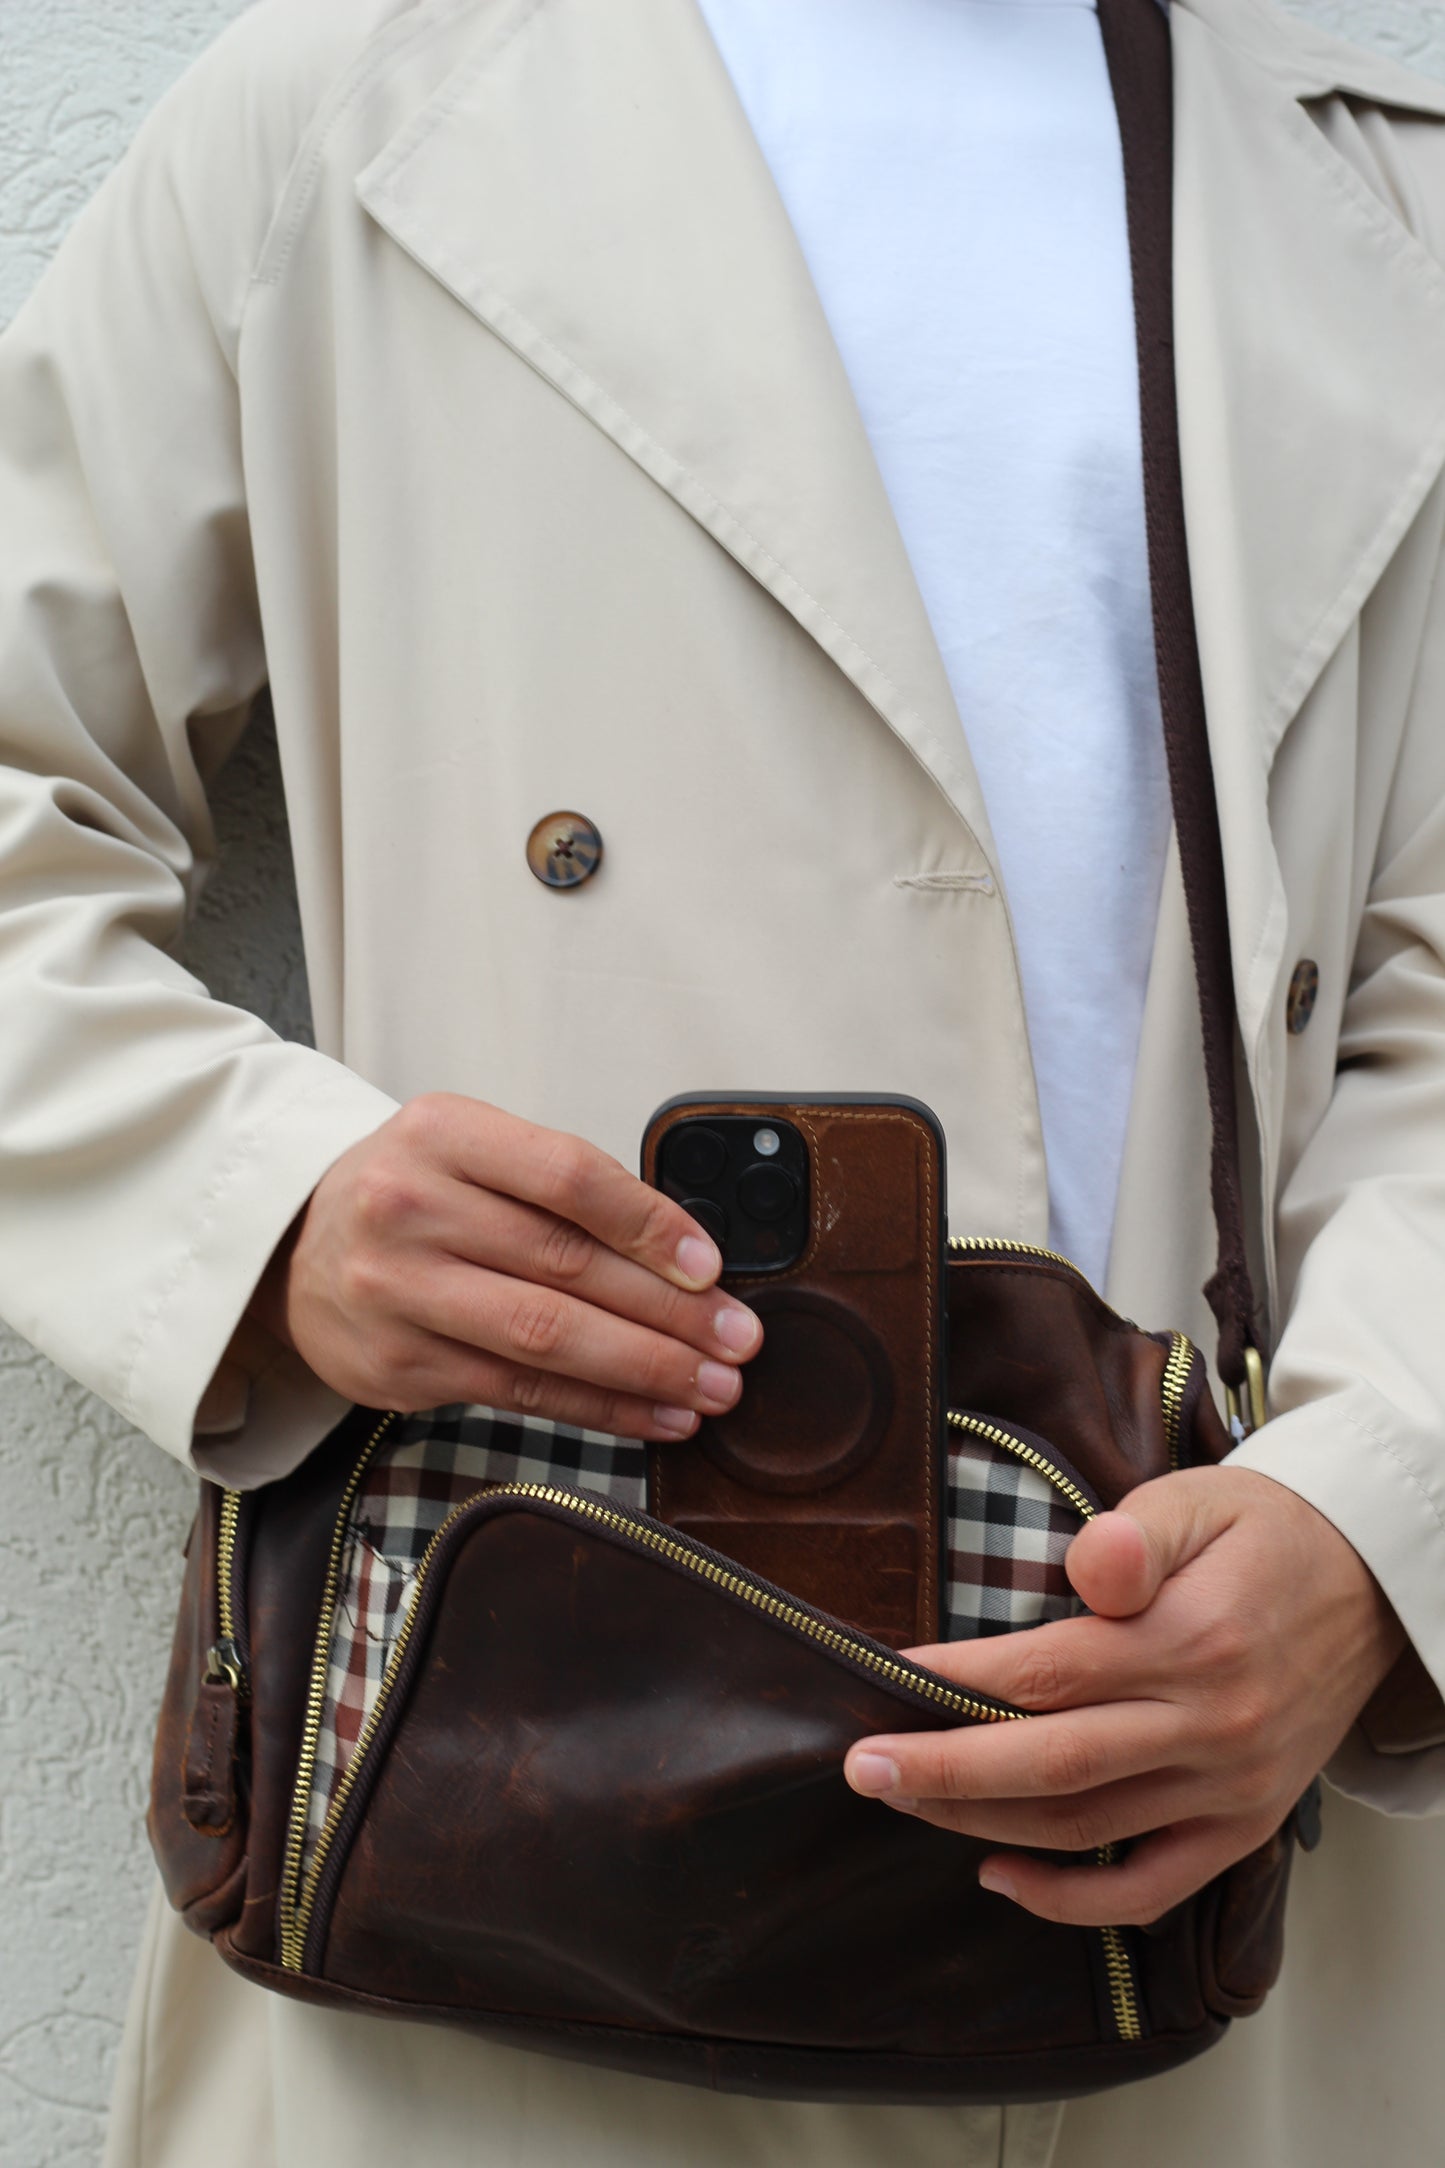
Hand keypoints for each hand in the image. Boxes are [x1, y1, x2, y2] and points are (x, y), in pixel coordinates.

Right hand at [248, 1094, 760, 1439]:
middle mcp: (408, 1208)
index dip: (649, 1224)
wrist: (294, 1249)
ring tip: (714, 1386)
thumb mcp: (469, 1150)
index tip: (710, 1267)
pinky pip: (520, 1391)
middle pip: (565, 1265)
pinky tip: (657, 1414)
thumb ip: (558, 1185)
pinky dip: (601, 1407)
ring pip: (546, 1337)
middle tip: (739, 1339)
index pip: (566, 1175)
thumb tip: (687, 1253)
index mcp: (441, 1134)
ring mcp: (397, 1292)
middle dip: (670, 1311)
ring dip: (646, 1367)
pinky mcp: (398, 1366)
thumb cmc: (412, 1194)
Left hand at [843, 1465, 1404, 1924]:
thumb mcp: (1200, 1500)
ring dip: (984, 1824)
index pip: (1046, 1674)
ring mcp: (1228, 1787)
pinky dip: (1071, 1900)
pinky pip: (1150, 1886)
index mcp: (1190, 1639)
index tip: (888, 1680)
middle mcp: (1210, 1725)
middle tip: (864, 1768)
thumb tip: (1094, 1565)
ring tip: (906, 1802)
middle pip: (1051, 1764)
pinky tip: (1000, 1874)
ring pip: (1084, 1826)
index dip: (957, 1684)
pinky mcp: (1243, 1826)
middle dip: (944, 1773)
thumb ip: (1134, 1535)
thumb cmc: (1265, 1534)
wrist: (1371, 1586)